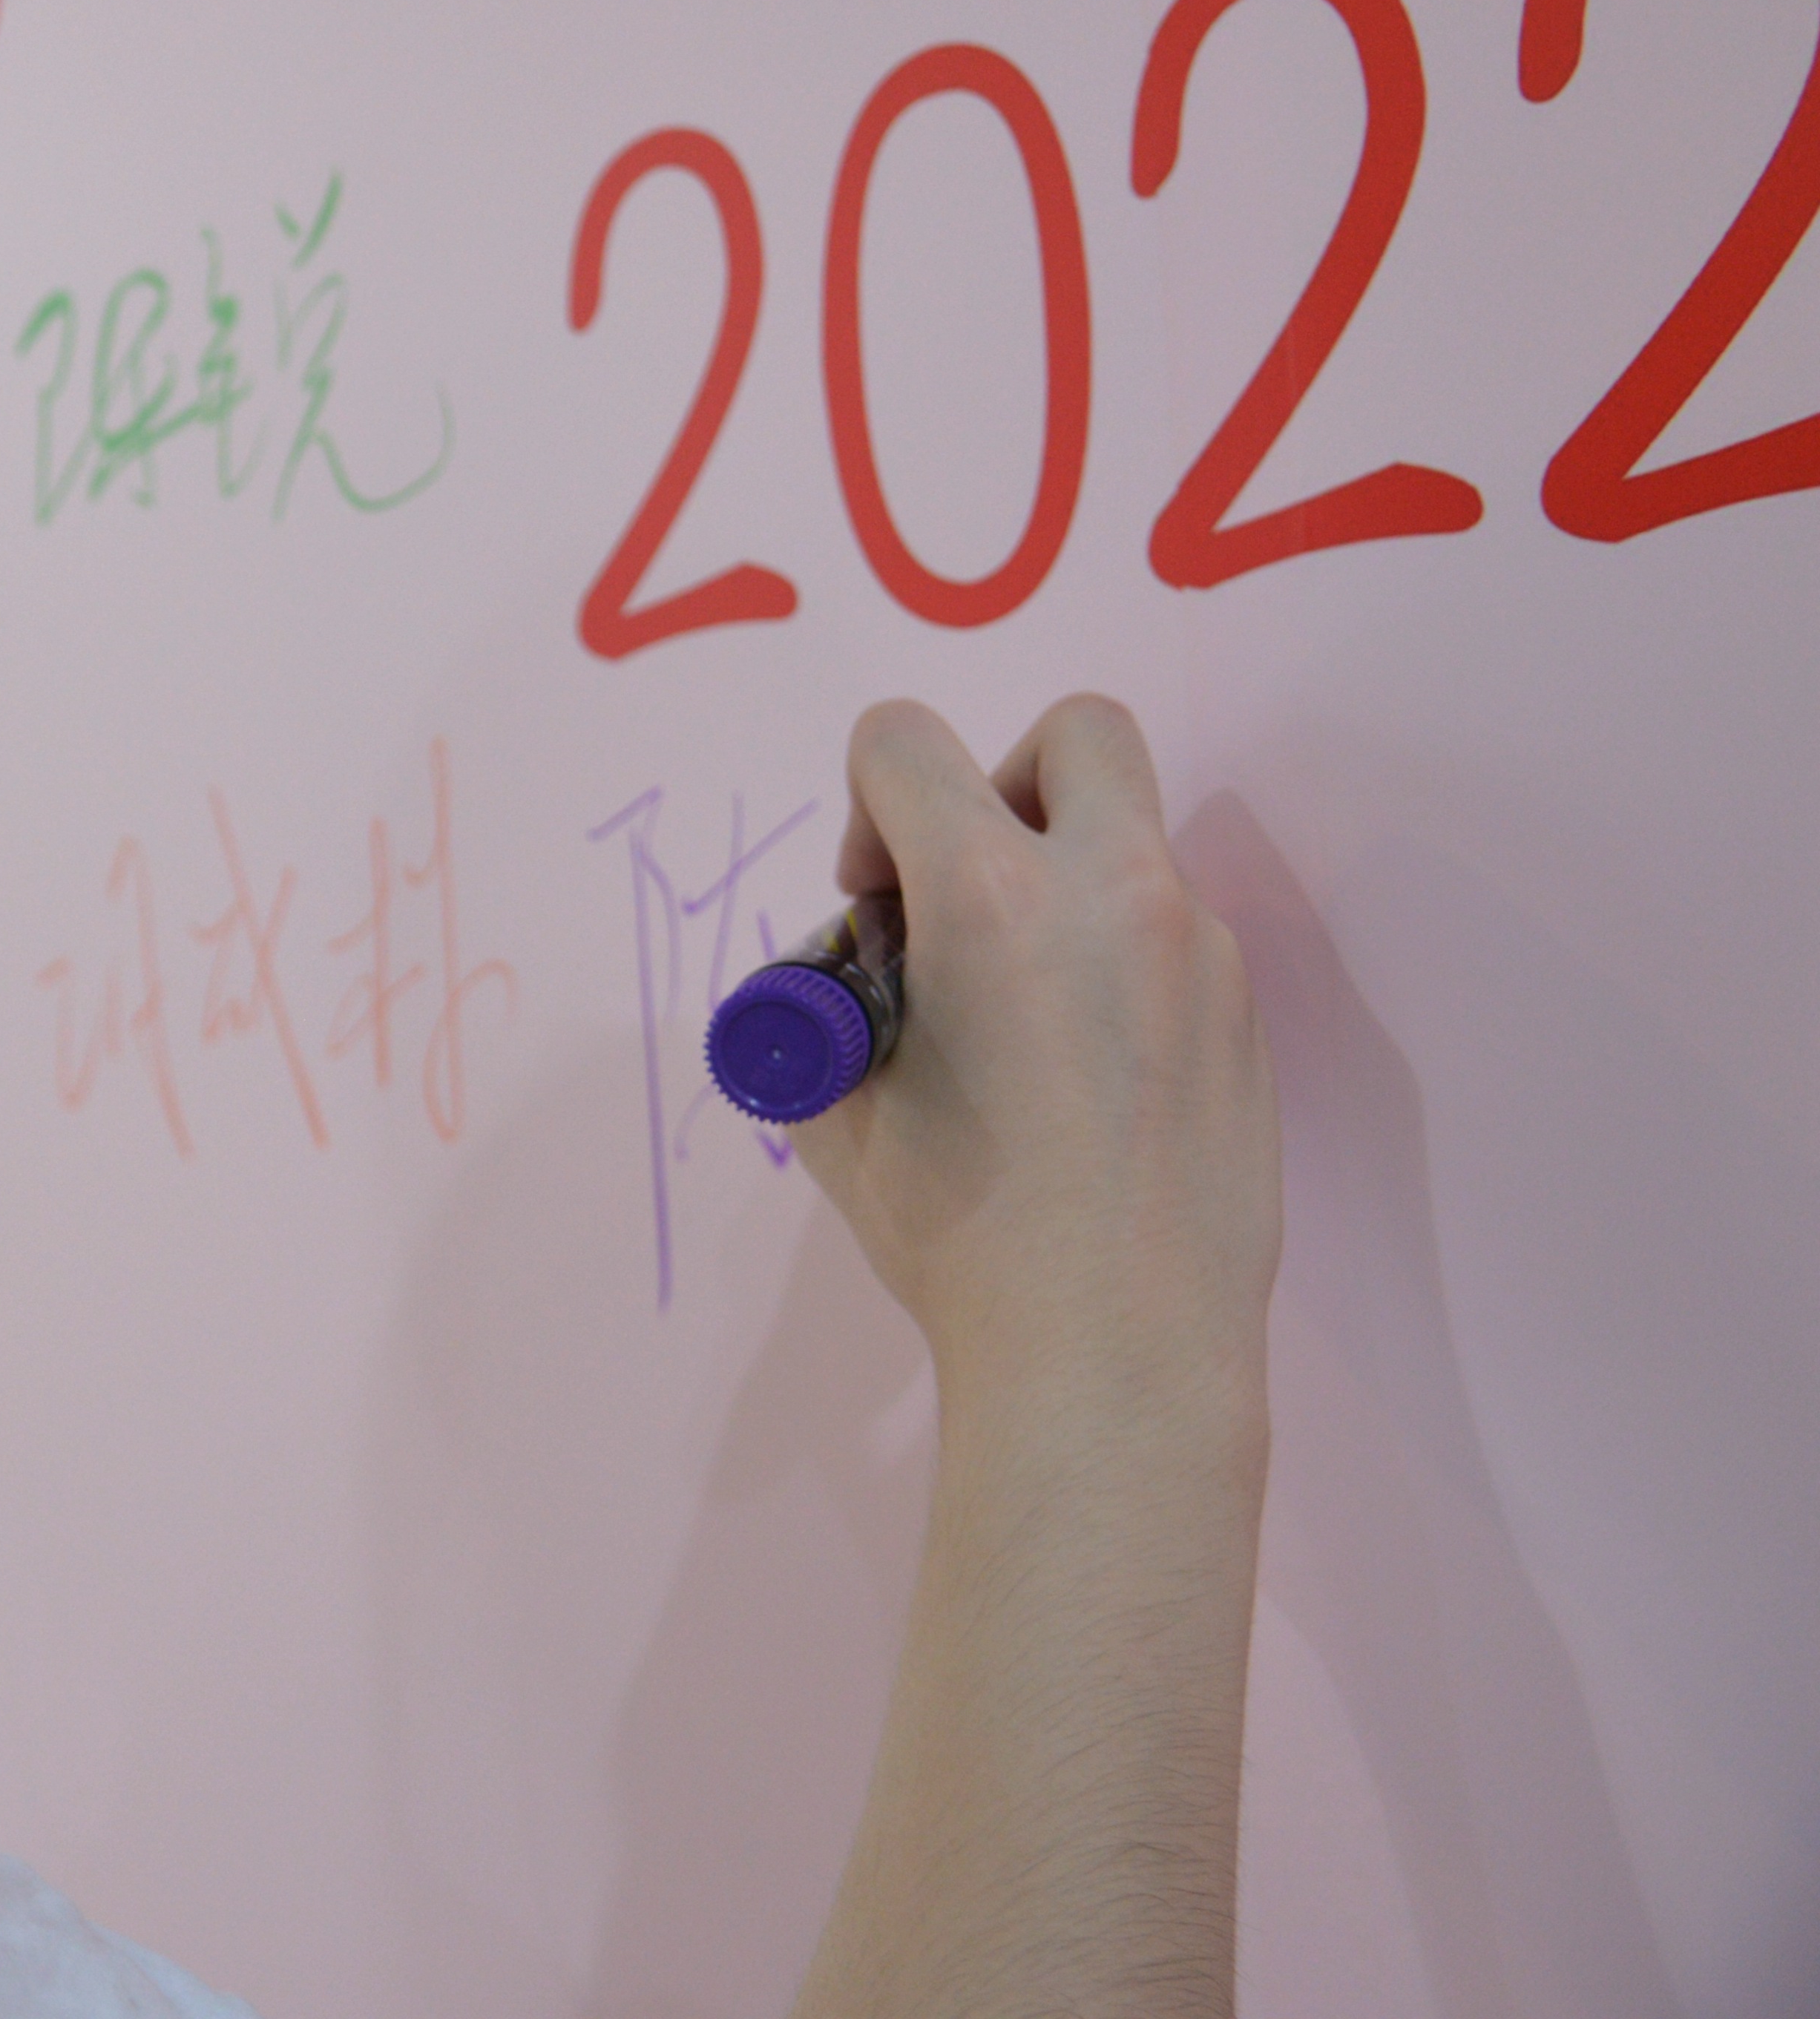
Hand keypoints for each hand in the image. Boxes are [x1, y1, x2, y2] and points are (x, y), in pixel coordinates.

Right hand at [796, 695, 1277, 1450]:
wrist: (1113, 1355)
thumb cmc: (959, 1237)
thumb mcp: (838, 1106)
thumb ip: (841, 1000)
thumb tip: (871, 976)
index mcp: (992, 900)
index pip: (905, 741)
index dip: (865, 802)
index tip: (874, 899)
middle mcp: (1113, 898)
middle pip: (1079, 733)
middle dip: (1006, 777)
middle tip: (969, 889)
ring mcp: (1203, 957)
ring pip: (1132, 849)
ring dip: (1066, 890)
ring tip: (1024, 1019)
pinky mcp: (1249, 1023)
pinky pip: (1176, 944)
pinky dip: (1119, 971)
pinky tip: (1088, 1085)